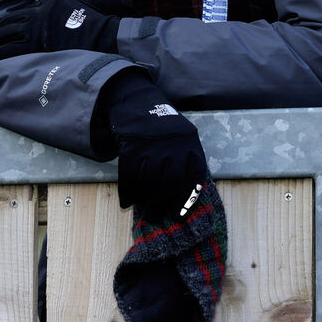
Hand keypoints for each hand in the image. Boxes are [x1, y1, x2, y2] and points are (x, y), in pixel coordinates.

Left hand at [0, 0, 132, 61]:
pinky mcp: (40, 45)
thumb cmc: (99, 20)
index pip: (19, 14)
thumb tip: (66, 4)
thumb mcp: (85, 0)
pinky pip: (14, 50)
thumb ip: (70, 1)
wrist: (106, 35)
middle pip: (9, 25)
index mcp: (48, 4)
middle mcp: (40, 15)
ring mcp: (39, 30)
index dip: (3, 24)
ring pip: (7, 37)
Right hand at [104, 72, 208, 222]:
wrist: (137, 104)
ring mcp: (151, 146)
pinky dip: (128, 192)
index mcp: (189, 144)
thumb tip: (190, 194)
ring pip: (150, 181)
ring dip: (147, 202)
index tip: (180, 215)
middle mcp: (172, 145)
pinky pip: (129, 175)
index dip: (187, 199)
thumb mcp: (184, 137)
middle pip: (171, 181)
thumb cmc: (164, 128)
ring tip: (147, 214)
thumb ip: (188, 160)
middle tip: (160, 217)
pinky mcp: (131, 148)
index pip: (193, 176)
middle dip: (166, 204)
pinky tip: (127, 203)